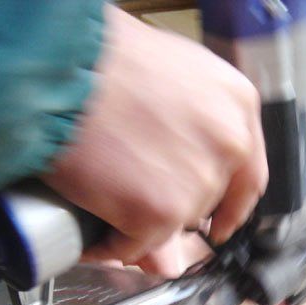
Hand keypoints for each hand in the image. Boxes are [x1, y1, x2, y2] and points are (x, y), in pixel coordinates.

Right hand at [43, 5, 266, 277]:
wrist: (57, 64)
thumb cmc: (99, 55)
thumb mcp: (167, 76)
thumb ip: (189, 126)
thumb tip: (186, 183)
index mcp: (237, 105)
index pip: (248, 176)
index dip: (231, 207)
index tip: (218, 225)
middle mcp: (228, 144)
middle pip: (206, 202)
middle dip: (172, 209)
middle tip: (135, 202)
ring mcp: (197, 182)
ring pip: (171, 226)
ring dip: (138, 225)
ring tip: (104, 202)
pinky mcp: (159, 213)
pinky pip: (133, 246)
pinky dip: (109, 246)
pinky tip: (91, 233)